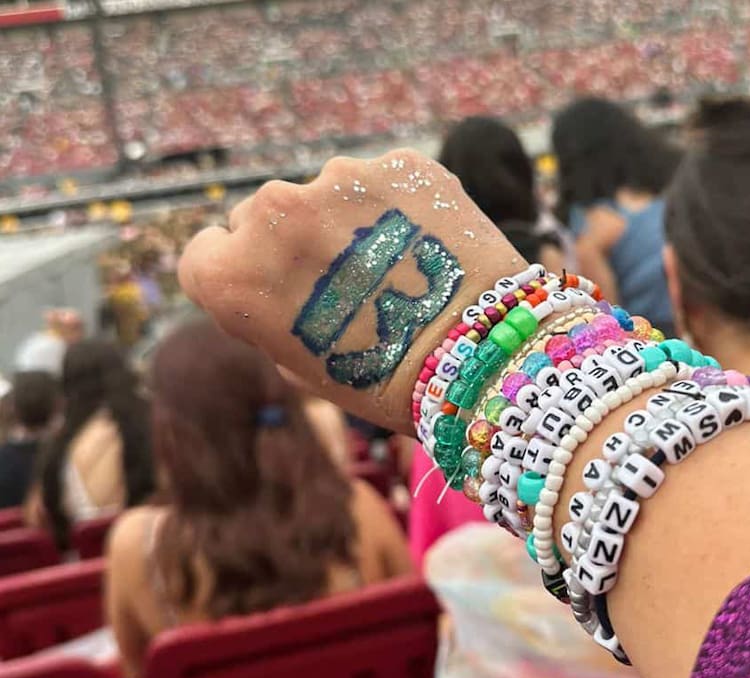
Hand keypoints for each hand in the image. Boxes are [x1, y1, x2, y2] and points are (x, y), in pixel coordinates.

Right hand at [179, 149, 522, 433]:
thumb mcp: (301, 366)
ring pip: (325, 193)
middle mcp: (276, 212)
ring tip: (392, 269)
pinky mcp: (400, 164)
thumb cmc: (385, 379)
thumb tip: (280, 283)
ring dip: (346, 220)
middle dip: (292, 242)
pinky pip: (381, 181)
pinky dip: (396, 207)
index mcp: (234, 271)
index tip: (274, 290)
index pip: (206, 250)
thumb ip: (270, 312)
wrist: (481, 357)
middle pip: (262, 215)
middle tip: (341, 283)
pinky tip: (423, 247)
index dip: (240, 274)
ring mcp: (340, 178)